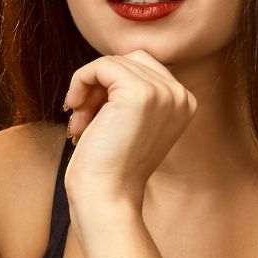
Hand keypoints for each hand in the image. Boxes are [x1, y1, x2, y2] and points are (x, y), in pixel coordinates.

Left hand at [62, 49, 197, 210]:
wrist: (106, 197)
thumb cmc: (109, 166)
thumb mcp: (128, 123)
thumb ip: (128, 94)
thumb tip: (104, 66)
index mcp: (184, 102)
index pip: (142, 68)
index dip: (110, 87)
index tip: (93, 117)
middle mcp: (180, 95)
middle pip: (129, 61)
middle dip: (99, 86)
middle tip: (83, 119)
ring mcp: (162, 92)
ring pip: (112, 62)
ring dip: (87, 89)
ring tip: (79, 122)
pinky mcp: (138, 92)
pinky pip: (100, 66)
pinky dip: (79, 82)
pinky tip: (74, 109)